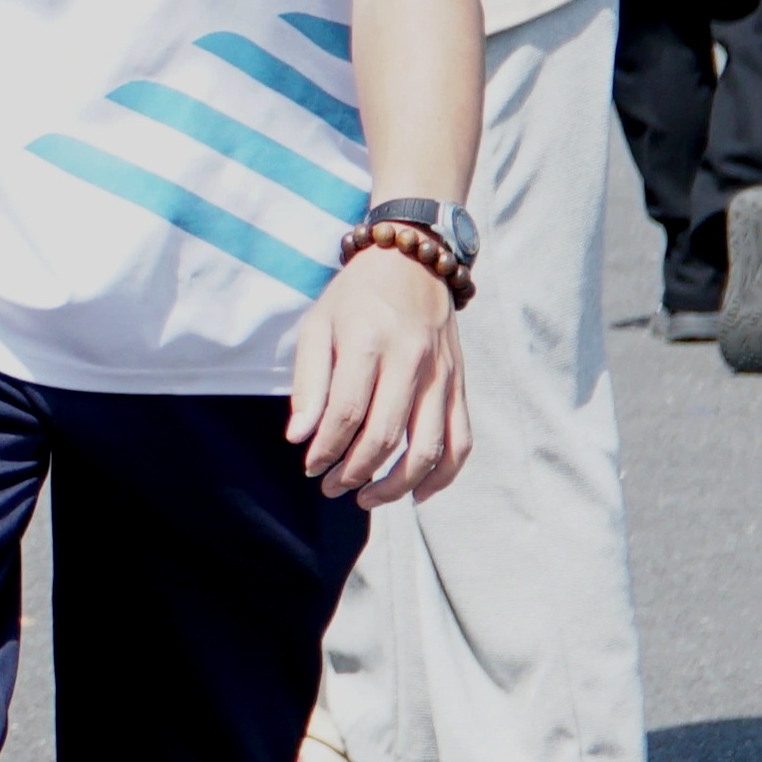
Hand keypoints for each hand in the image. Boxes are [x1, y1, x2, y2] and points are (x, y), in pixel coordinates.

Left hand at [287, 244, 467, 502]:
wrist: (412, 263)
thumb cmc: (355, 298)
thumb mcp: (317, 325)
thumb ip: (308, 382)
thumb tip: (299, 437)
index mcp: (369, 342)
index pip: (347, 413)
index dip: (326, 449)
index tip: (310, 467)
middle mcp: (411, 360)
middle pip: (386, 435)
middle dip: (354, 472)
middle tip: (330, 487)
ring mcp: (442, 375)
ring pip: (428, 447)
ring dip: (396, 484)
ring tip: (366, 498)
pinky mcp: (460, 385)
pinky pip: (461, 441)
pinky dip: (444, 475)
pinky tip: (419, 494)